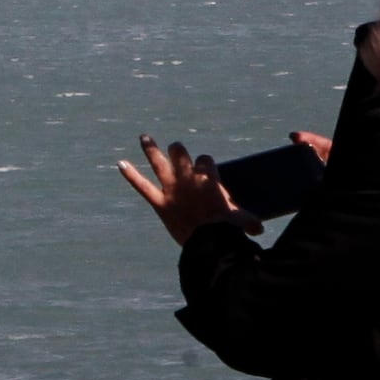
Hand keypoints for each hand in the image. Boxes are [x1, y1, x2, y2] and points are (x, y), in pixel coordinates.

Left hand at [115, 140, 250, 247]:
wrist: (209, 241)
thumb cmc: (229, 228)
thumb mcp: (244, 220)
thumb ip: (249, 220)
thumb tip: (258, 228)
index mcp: (210, 177)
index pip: (206, 161)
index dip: (206, 164)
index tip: (207, 171)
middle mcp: (189, 178)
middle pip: (181, 155)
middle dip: (178, 151)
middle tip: (177, 150)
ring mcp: (172, 189)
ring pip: (159, 163)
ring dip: (151, 150)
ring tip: (145, 138)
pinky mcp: (159, 202)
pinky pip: (142, 186)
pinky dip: (131, 175)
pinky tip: (121, 164)